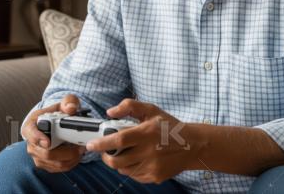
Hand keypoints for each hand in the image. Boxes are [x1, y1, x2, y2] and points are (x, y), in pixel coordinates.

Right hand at [21, 94, 85, 172]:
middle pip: (46, 153)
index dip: (37, 138)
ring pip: (54, 163)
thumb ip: (69, 102)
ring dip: (70, 159)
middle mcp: (32, 142)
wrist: (55, 124)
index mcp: (31, 125)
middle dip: (65, 152)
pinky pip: (57, 168)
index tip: (48, 142)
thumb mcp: (63, 103)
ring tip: (80, 150)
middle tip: (79, 147)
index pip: (29, 133)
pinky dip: (70, 163)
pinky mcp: (44, 163)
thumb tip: (70, 108)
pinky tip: (76, 156)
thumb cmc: (56, 114)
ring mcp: (37, 154)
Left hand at [86, 98, 201, 183]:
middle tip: (106, 151)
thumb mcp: (151, 110)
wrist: (192, 145)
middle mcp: (149, 152)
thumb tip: (110, 112)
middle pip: (117, 160)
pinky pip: (134, 176)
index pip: (119, 140)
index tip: (91, 145)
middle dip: (106, 156)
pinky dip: (130, 169)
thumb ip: (129, 106)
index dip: (102, 143)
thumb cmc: (168, 126)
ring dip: (118, 163)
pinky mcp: (155, 177)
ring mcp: (152, 167)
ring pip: (123, 170)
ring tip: (124, 153)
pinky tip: (137, 160)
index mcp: (146, 133)